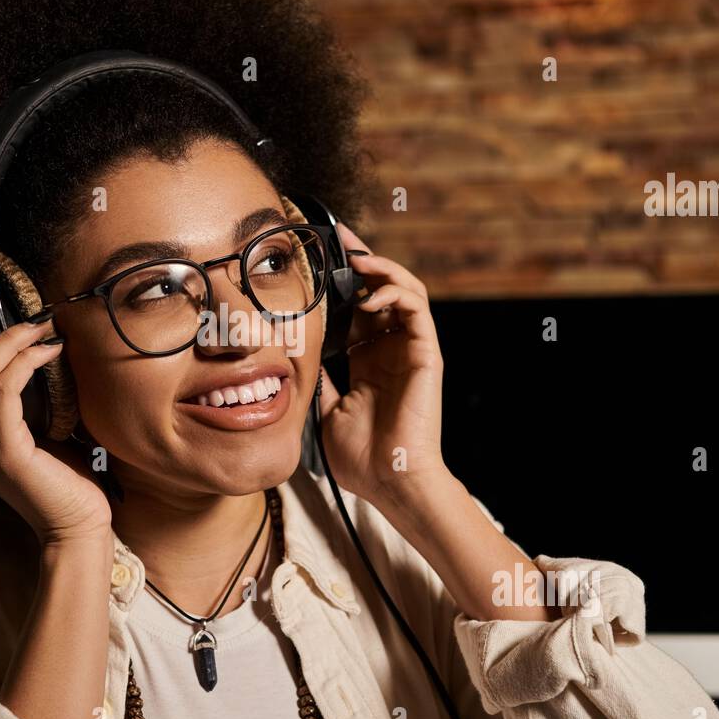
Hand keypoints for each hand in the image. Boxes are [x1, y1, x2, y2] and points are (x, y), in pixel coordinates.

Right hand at [0, 273, 113, 547]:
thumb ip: (25, 393)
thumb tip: (39, 343)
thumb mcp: (39, 425)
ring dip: (5, 339)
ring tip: (37, 321)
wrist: (76, 526)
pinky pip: (4, 391)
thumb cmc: (64, 476)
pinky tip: (49, 350)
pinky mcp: (5, 451)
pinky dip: (24, 362)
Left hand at [316, 224, 447, 510]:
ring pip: (405, 290)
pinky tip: (370, 295)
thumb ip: (316, 380)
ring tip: (357, 260)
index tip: (318, 258)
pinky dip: (395, 292)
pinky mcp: (426, 354)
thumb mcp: (324, 410)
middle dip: (362, 260)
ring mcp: (411, 350)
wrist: (390, 481)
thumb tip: (291, 356)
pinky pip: (417, 308)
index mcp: (369, 361)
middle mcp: (392, 350)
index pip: (358, 308)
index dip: (343, 282)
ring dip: (382, 269)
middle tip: (338, 238)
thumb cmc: (361, 457)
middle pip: (382, 289)